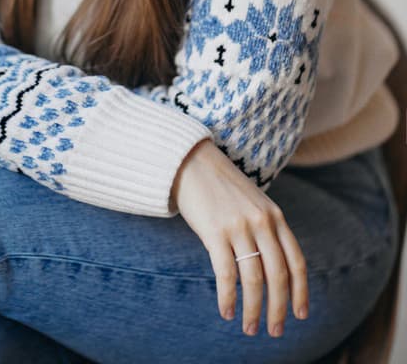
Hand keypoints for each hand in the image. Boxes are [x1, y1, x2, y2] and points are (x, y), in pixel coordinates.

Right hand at [170, 138, 308, 338]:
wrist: (191, 162)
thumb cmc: (221, 186)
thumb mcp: (254, 203)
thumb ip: (267, 229)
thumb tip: (272, 269)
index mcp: (275, 216)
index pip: (296, 262)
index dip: (300, 292)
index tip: (300, 315)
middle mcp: (262, 222)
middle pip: (278, 275)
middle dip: (278, 308)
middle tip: (275, 331)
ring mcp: (239, 226)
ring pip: (253, 279)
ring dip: (253, 310)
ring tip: (249, 328)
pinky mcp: (215, 231)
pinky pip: (226, 274)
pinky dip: (228, 298)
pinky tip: (227, 312)